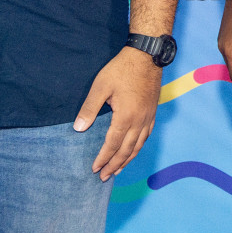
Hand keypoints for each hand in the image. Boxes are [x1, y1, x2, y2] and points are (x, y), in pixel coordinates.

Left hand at [74, 47, 162, 179]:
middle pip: (126, 150)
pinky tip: (134, 149)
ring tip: (118, 169)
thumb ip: (90, 108)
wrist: (147, 55)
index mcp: (125, 116)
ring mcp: (148, 117)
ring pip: (138, 145)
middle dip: (114, 165)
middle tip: (104, 177)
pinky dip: (139, 147)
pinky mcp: (153, 111)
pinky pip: (147, 135)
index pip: (112, 144)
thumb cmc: (121, 69)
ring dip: (127, 160)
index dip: (103, 158)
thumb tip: (78, 128)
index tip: (95, 169)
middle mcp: (139, 121)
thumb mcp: (100, 86)